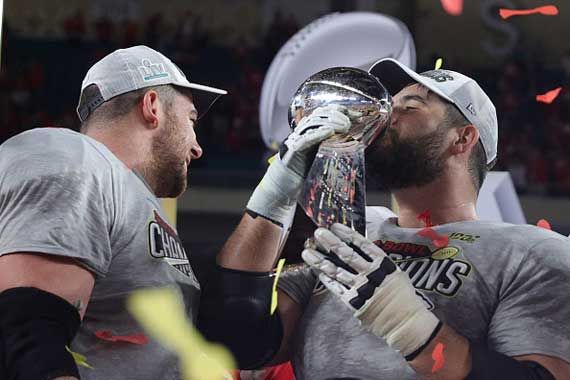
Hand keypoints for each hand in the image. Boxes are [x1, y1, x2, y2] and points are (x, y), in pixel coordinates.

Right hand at [246, 106, 349, 227]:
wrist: (280, 190)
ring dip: (330, 122)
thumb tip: (354, 144)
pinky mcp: (291, 151)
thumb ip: (332, 149)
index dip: (340, 111)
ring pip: (312, 124)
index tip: (357, 116)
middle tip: (350, 123)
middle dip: (336, 115)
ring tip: (344, 126)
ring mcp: (294, 141)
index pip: (324, 114)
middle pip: (318, 115)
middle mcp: (300, 134)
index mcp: (308, 134)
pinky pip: (304, 139)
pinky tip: (329, 132)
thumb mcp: (321, 159)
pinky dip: (317, 134)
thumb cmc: (301, 177)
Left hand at [301, 223, 440, 358]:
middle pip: (346, 255)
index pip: (362, 244)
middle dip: (330, 242)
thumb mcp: (395, 273)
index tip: (335, 226)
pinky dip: (326, 279)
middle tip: (318, 232)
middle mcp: (370, 274)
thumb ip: (379, 262)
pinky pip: (336, 288)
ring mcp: (360, 288)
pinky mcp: (353, 302)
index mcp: (383, 264)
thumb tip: (363, 250)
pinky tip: (317, 271)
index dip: (347, 234)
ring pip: (336, 271)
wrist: (405, 321)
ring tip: (308, 252)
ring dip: (320, 260)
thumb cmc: (402, 296)